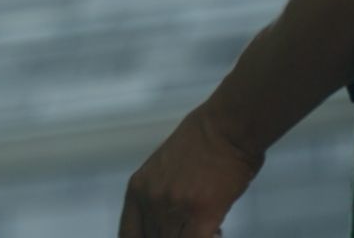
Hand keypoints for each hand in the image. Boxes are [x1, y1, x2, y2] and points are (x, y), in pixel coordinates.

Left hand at [119, 104, 262, 237]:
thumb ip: (157, 194)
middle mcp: (150, 200)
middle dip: (174, 236)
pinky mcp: (201, 214)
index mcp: (137, 189)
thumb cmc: (201, 141)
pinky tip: (218, 230)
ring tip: (209, 228)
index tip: (158, 236)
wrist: (225, 127)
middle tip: (190, 229)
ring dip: (190, 236)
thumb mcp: (161, 168)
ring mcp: (173, 208)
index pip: (128, 234)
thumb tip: (162, 220)